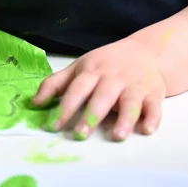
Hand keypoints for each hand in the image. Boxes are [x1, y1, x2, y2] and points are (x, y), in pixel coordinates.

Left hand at [32, 37, 165, 140]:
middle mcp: (113, 78)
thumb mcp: (80, 66)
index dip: (64, 107)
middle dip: (91, 115)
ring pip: (130, 102)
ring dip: (125, 119)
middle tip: (80, 135)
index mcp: (93, 71)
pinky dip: (152, 117)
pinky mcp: (153, 93)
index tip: (53, 125)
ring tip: (118, 135)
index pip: (76, 89)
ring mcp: (135, 85)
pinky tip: (147, 129)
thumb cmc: (107, 62)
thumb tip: (33, 103)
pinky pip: (154, 106)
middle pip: (102, 96)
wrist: (147, 51)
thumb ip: (56, 84)